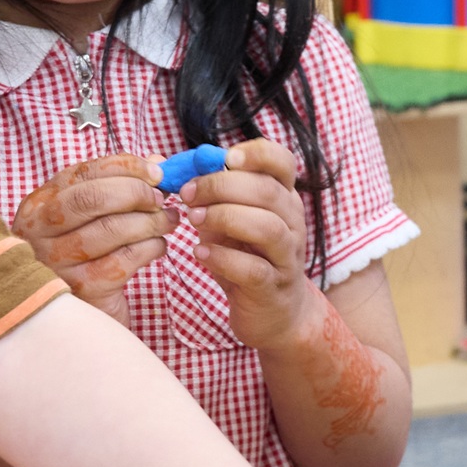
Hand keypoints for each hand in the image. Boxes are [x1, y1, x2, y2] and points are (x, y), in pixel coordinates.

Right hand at [10, 155, 175, 323]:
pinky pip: (125, 259)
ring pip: (112, 229)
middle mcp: (38, 233)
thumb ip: (118, 186)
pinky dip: (151, 248)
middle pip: (91, 198)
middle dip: (137, 193)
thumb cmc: (87, 259)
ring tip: (167, 223)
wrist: (77, 321)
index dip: (125, 167)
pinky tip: (157, 248)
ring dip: (151, 222)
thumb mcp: (92, 219)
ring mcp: (56, 263)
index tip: (157, 172)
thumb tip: (157, 161)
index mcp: (38, 206)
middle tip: (162, 200)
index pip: (82, 173)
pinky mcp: (81, 290)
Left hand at [176, 139, 319, 348]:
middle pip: (267, 191)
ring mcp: (287, 256)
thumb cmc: (245, 256)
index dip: (255, 153)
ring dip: (224, 217)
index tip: (224, 158)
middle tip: (187, 194)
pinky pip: (254, 269)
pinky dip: (223, 258)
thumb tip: (174, 166)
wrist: (273, 313)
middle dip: (221, 186)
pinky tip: (199, 254)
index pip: (282, 160)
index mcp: (283, 196)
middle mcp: (292, 222)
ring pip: (267, 227)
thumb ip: (210, 193)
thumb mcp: (229, 218)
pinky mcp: (274, 287)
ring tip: (193, 220)